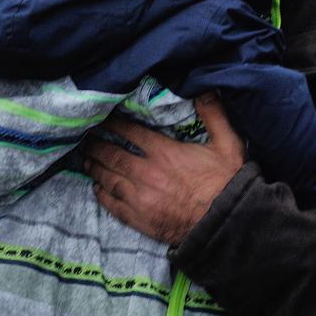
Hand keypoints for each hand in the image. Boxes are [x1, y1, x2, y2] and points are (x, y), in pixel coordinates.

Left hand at [84, 93, 243, 245]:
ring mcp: (141, 199)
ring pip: (109, 179)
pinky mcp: (141, 220)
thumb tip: (205, 89)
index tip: (103, 120)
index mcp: (165, 153)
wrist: (228, 226)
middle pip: (113, 156)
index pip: (131, 133)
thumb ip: (214, 114)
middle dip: (97, 146)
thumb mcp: (228, 144)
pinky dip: (102, 195)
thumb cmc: (228, 183)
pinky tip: (97, 189)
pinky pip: (113, 205)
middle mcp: (147, 174)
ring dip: (95, 168)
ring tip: (87, 161)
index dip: (114, 125)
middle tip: (86, 140)